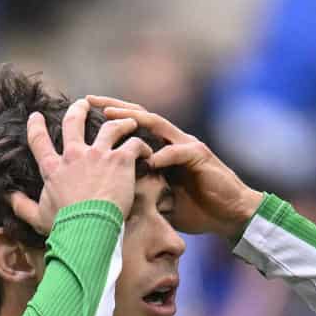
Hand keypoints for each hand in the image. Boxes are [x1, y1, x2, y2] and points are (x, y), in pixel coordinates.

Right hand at [8, 100, 148, 235]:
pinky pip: (133, 144)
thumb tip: (8, 198)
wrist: (88, 228)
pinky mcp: (119, 159)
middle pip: (74, 122)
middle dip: (78, 110)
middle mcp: (74, 156)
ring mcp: (98, 155)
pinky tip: (145, 152)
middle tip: (83, 104)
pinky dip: (141, 146)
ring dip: (120, 122)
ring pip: (110, 127)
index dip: (36, 126)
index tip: (36, 116)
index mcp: (53, 169)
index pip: (39, 141)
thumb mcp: (36, 217)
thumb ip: (22, 206)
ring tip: (128, 122)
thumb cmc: (63, 226)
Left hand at [87, 99, 263, 240]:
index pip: (132, 128)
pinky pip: (179, 152)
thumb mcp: (159, 201)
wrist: (230, 215)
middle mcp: (172, 142)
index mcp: (161, 150)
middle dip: (116, 107)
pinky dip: (164, 155)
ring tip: (112, 116)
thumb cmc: (195, 210)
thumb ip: (140, 191)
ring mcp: (186, 146)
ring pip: (158, 125)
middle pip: (141, 116)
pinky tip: (150, 159)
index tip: (84, 115)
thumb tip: (112, 198)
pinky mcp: (200, 157)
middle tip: (91, 100)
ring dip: (134, 119)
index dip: (110, 120)